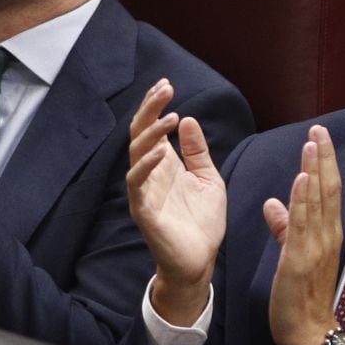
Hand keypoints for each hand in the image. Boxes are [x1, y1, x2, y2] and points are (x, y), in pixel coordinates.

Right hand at [127, 78, 224, 324]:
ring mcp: (143, 192)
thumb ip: (197, 151)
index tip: (167, 84)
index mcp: (163, 164)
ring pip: (136, 154)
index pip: (151, 127)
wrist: (200, 260)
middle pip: (139, 134)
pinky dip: (146, 166)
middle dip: (150, 109)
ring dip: (150, 133)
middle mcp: (149, 174)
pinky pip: (137, 184)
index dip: (155, 105)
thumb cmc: (202, 221)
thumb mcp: (207, 178)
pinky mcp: (143, 211)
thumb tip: (189, 120)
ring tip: (170, 115)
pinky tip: (160, 152)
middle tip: (166, 88)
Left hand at [265, 125, 341, 344]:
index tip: (319, 136)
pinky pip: (301, 225)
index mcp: (325, 234)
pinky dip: (302, 200)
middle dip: (323, 157)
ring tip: (312, 143)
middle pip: (327, 189)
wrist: (308, 333)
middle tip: (320, 128)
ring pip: (317, 201)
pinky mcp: (299, 260)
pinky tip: (301, 179)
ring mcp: (315, 247)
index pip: (327, 190)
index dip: (324, 162)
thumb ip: (285, 228)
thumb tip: (273, 203)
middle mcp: (326, 236)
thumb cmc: (302, 296)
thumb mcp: (292, 255)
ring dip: (314, 170)